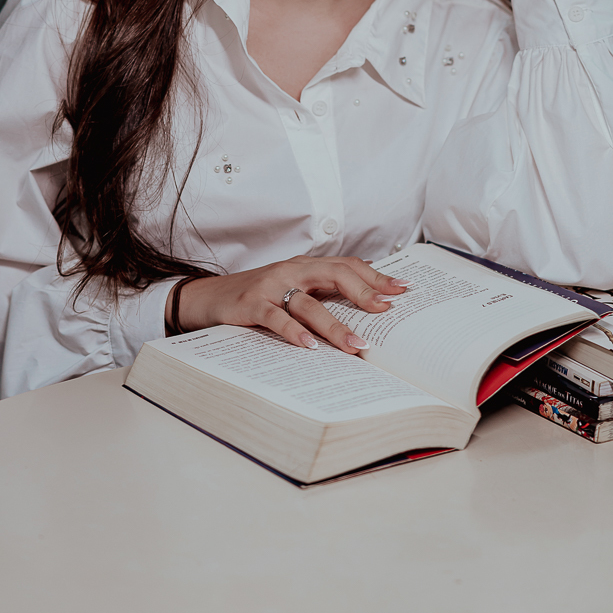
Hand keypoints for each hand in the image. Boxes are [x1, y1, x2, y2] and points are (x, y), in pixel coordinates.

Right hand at [166, 256, 407, 352]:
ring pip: (310, 303)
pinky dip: (294, 333)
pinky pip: (277, 318)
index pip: (348, 265)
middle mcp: (292, 270)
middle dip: (364, 293)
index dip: (375, 277)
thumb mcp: (293, 289)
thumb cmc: (258, 296)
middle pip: (335, 274)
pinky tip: (309, 347)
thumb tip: (366, 307)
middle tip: (386, 311)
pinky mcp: (252, 304)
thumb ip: (323, 293)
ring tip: (356, 345)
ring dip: (335, 326)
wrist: (211, 297)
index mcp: (306, 266)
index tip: (402, 290)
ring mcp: (272, 286)